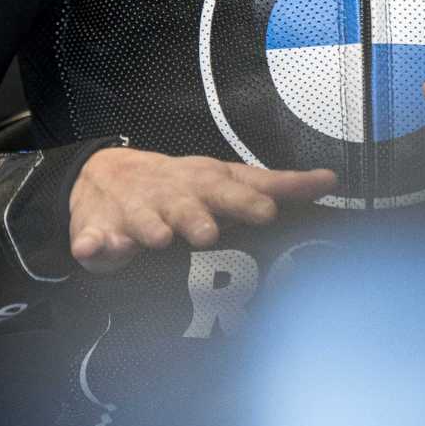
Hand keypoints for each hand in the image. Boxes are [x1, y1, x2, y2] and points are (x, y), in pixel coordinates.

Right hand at [68, 147, 335, 274]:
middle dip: (197, 216)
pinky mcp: (99, 229)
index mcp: (205, 183)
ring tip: (159, 239)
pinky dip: (92, 244)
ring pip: (142, 219)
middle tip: (209, 233)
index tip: (269, 211)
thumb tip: (332, 181)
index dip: (250, 200)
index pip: (232, 189)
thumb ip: (279, 185)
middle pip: (186, 203)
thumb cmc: (184, 185)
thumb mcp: (228, 179)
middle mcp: (172, 194)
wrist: (107, 175)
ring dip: (151, 227)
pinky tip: (93, 250)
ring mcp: (134, 211)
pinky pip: (92, 238)